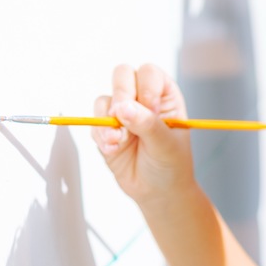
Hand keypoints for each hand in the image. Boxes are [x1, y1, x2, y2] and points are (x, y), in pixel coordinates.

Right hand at [93, 64, 194, 205]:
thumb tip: (123, 107)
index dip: (146, 89)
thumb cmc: (171, 164)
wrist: (157, 192)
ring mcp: (122, 113)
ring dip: (108, 120)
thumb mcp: (166, 144)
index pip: (149, 73)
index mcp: (165, 96)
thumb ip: (146, 123)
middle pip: (122, 75)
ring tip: (119, 141)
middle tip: (124, 120)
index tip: (151, 112)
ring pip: (105, 99)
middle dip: (121, 96)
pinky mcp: (106, 129)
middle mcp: (142, 99)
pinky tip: (113, 149)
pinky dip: (100, 135)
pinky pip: (94, 121)